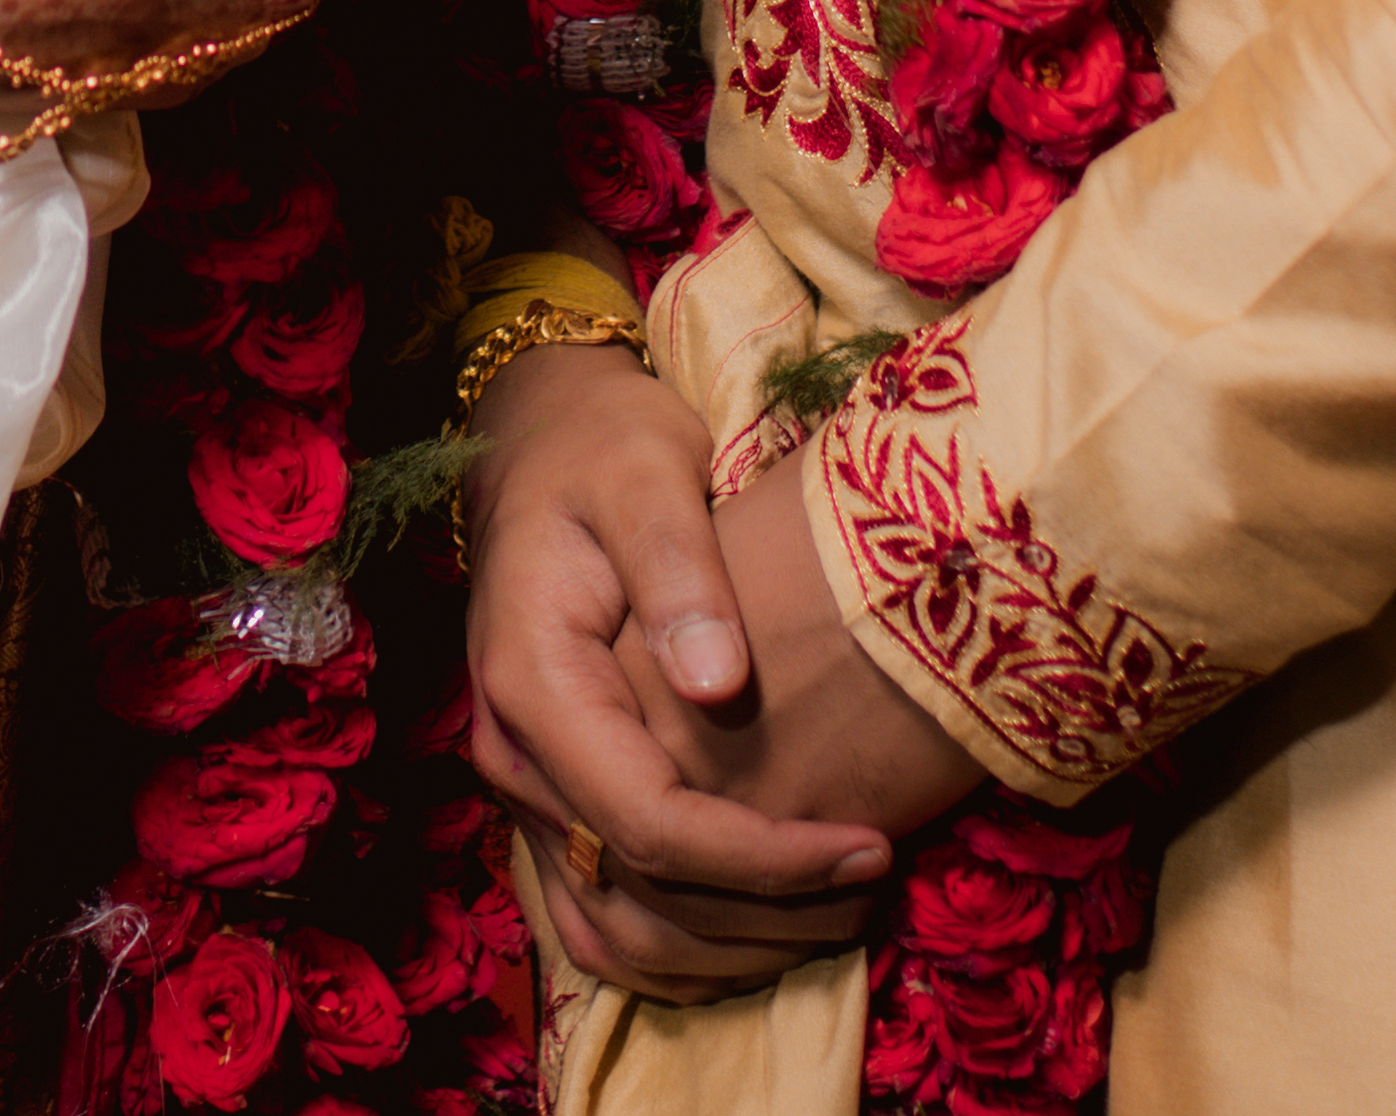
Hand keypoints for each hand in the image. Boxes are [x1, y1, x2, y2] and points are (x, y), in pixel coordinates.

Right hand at [463, 344, 899, 1002]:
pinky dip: (688, 948)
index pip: (648, 822)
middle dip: (767, 913)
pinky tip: (775, 925)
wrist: (544, 446)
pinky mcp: (551, 801)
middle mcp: (515, 757)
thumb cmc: (607, 451)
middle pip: (636, 896)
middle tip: (879, 882)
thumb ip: (676, 569)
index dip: (763, 856)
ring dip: (730, 950)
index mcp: (533, 683)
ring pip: (613, 934)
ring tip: (841, 914)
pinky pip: (603, 919)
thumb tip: (717, 685)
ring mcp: (527, 789)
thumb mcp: (645, 474)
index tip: (868, 844)